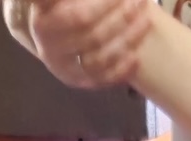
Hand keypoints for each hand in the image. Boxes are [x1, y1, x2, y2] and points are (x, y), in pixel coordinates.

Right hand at [2, 0, 150, 87]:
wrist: (52, 33)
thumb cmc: (59, 6)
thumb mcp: (55, 1)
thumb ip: (58, 0)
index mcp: (43, 24)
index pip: (79, 17)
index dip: (104, 5)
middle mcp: (50, 50)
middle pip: (92, 35)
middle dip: (120, 17)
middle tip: (139, 1)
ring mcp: (64, 69)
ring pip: (100, 59)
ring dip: (127, 40)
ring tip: (147, 20)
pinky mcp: (79, 82)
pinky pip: (103, 80)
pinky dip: (121, 70)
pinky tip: (137, 57)